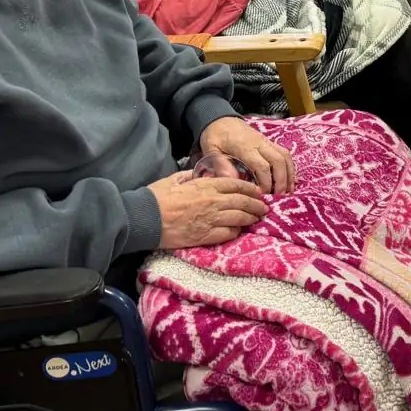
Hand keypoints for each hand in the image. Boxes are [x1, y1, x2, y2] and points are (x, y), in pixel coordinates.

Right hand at [148, 171, 268, 248]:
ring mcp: (211, 219)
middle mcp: (213, 202)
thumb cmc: (158, 197)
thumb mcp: (176, 179)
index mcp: (207, 185)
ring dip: (250, 218)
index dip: (250, 188)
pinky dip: (236, 232)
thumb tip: (200, 174)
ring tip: (256, 218)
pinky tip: (239, 230)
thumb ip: (191, 176)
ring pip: (239, 218)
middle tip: (264, 207)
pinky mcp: (205, 236)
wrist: (146, 219)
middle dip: (256, 204)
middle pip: (242, 201)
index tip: (258, 191)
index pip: (236, 184)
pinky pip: (228, 234)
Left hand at [200, 116, 295, 194]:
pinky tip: (289, 179)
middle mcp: (260, 143)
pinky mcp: (269, 142)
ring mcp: (266, 142)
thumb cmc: (214, 135)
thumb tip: (231, 179)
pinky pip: (284, 153)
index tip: (263, 196)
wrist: (219, 118)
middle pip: (278, 161)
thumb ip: (220, 164)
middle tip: (279, 197)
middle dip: (282, 181)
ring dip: (289, 174)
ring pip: (285, 156)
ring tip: (288, 191)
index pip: (262, 166)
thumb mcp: (211, 149)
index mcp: (245, 147)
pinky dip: (289, 167)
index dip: (266, 183)